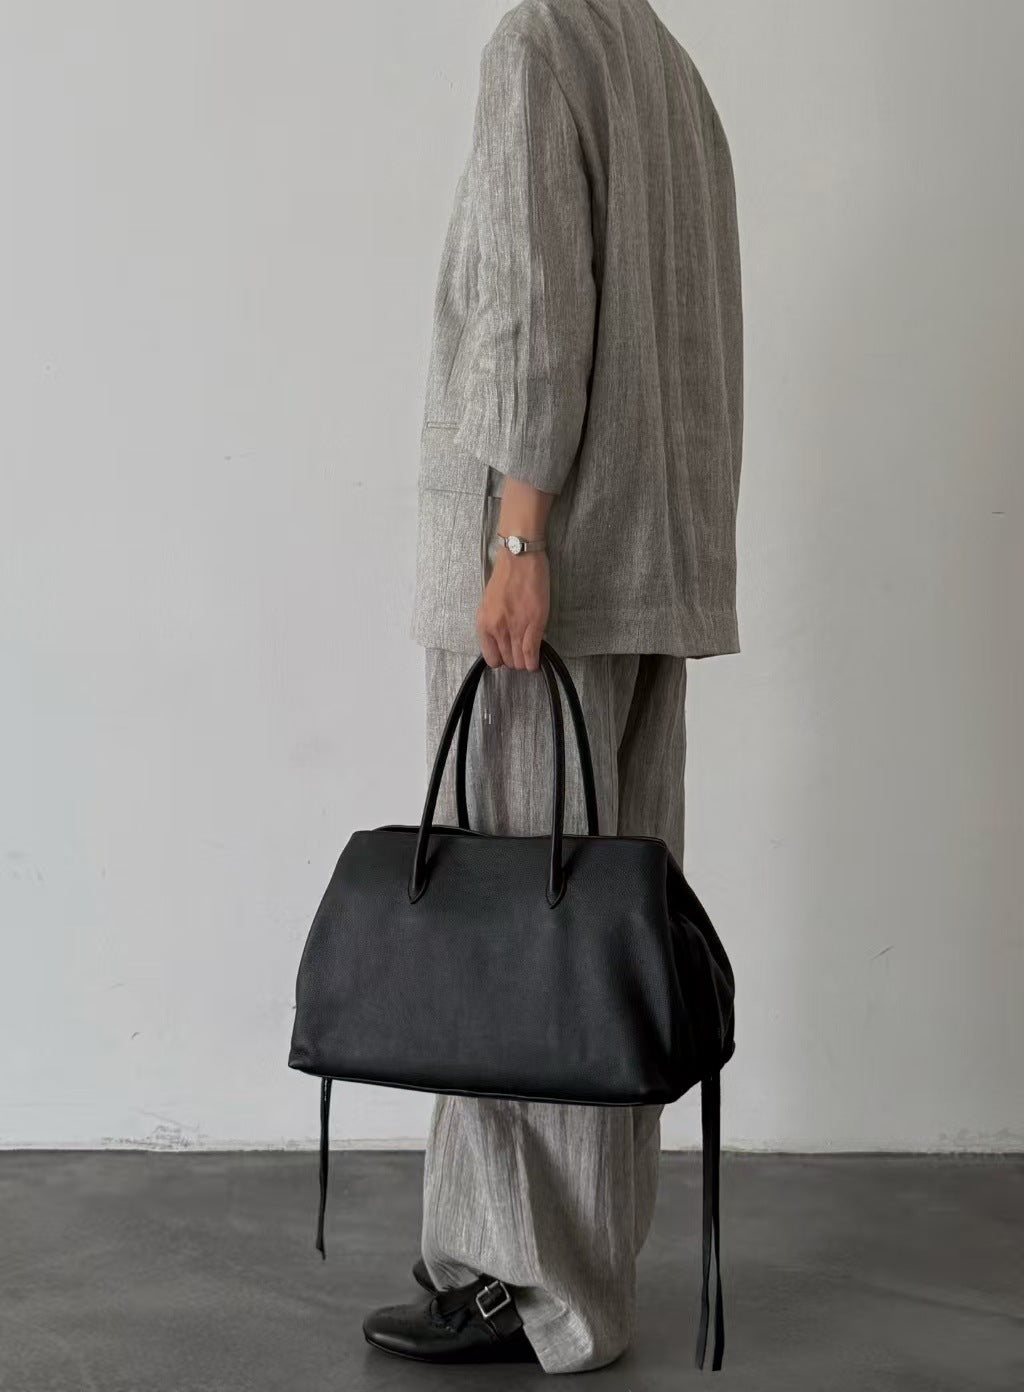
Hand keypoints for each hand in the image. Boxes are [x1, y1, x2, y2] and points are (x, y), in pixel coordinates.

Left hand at [475, 549, 549, 670]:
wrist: (519, 559)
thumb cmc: (505, 577)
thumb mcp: (489, 604)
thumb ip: (493, 624)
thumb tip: (502, 641)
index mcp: (483, 624)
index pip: (491, 658)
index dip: (502, 658)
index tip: (509, 652)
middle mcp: (497, 629)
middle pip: (507, 661)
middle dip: (515, 660)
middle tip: (522, 651)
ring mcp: (515, 628)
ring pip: (520, 661)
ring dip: (526, 661)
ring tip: (530, 654)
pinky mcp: (534, 624)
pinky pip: (532, 652)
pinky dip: (535, 660)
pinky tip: (537, 660)